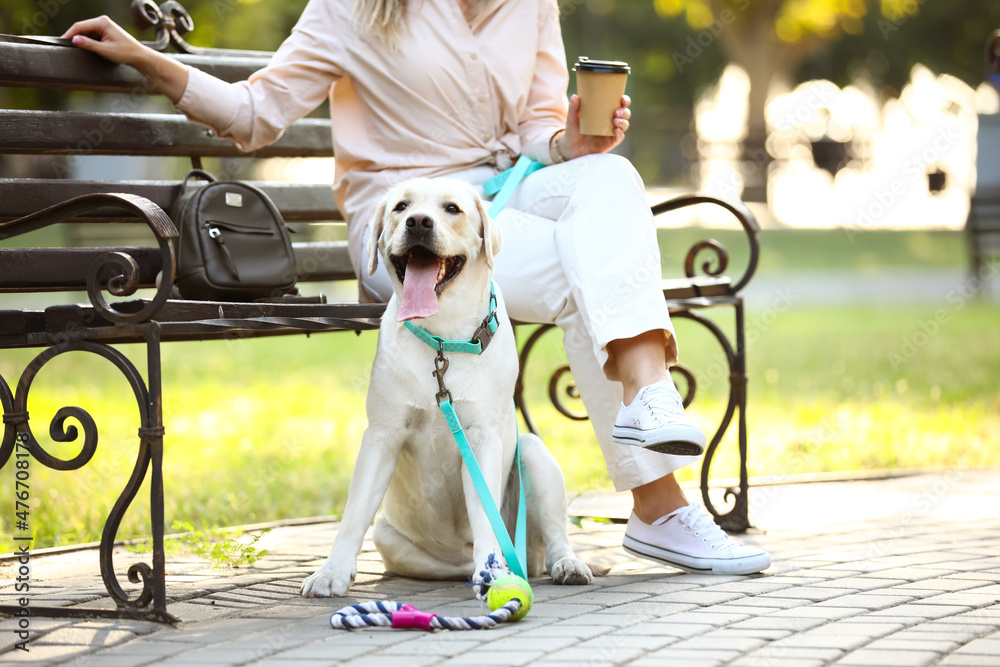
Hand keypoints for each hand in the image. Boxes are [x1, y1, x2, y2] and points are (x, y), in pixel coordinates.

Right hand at [61, 15, 188, 103]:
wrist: (139, 56)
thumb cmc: (125, 53)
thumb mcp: (105, 50)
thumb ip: (89, 45)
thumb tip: (74, 40)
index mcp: (102, 22)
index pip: (80, 26)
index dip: (69, 34)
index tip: (61, 42)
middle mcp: (102, 21)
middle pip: (82, 28)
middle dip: (74, 37)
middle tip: (64, 46)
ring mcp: (103, 26)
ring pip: (86, 32)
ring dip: (81, 40)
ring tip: (75, 49)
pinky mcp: (105, 32)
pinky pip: (91, 35)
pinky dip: (87, 41)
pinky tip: (84, 48)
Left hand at [558, 94, 630, 159]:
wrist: (572, 149)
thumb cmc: (573, 132)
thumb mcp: (572, 119)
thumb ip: (573, 108)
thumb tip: (574, 96)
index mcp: (605, 112)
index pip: (619, 104)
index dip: (624, 101)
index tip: (622, 99)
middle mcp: (611, 121)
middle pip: (625, 114)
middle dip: (624, 112)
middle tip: (616, 112)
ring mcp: (612, 132)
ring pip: (624, 125)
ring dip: (623, 122)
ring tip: (615, 120)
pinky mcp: (610, 142)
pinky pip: (619, 137)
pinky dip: (620, 134)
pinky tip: (616, 130)